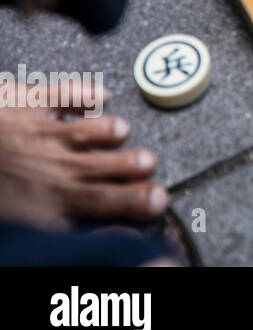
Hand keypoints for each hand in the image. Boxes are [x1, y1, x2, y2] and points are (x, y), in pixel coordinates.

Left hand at [0, 80, 164, 227]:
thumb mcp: (17, 228)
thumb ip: (62, 230)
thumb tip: (100, 235)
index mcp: (52, 201)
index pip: (107, 201)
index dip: (137, 201)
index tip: (158, 199)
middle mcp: (54, 165)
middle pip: (106, 164)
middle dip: (133, 164)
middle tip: (149, 163)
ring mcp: (40, 132)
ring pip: (88, 129)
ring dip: (109, 130)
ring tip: (122, 132)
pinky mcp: (22, 104)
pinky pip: (61, 94)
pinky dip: (83, 93)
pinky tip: (99, 94)